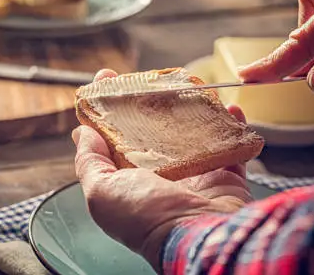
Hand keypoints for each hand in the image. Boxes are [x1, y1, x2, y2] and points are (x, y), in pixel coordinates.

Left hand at [72, 69, 251, 270]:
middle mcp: (158, 178)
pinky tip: (230, 109)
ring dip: (191, 110)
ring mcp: (193, 177)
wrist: (199, 238)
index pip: (111, 136)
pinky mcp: (224, 177)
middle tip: (149, 76)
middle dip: (149, 101)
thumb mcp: (101, 191)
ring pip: (190, 135)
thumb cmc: (146, 217)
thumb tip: (81, 133)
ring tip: (189, 87)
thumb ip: (89, 162)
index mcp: (127, 181)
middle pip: (151, 130)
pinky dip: (232, 128)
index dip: (106, 106)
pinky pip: (230, 147)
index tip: (106, 78)